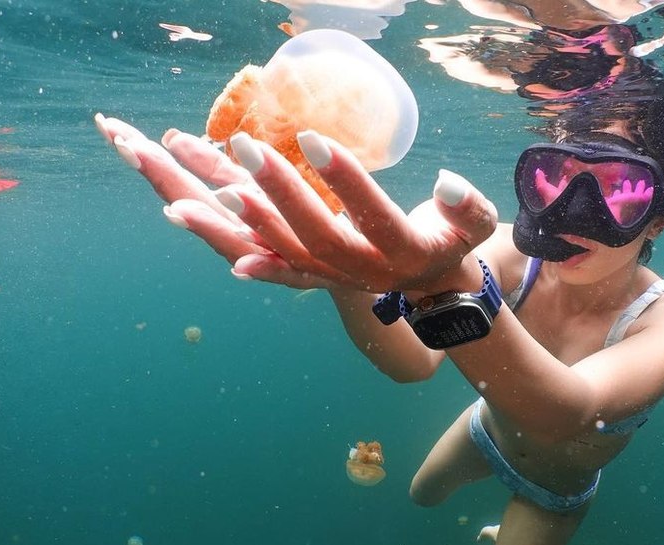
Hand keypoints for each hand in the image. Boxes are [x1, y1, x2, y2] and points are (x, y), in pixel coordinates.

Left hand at [217, 129, 498, 292]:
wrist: (433, 288)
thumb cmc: (452, 239)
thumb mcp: (474, 223)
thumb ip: (468, 205)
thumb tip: (447, 184)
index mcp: (405, 252)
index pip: (373, 215)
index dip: (346, 180)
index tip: (314, 137)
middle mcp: (365, 271)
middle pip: (318, 236)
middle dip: (282, 193)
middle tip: (248, 147)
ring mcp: (336, 278)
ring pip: (286, 252)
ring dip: (248, 220)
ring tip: (213, 186)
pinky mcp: (315, 277)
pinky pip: (273, 265)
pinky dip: (236, 248)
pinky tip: (190, 221)